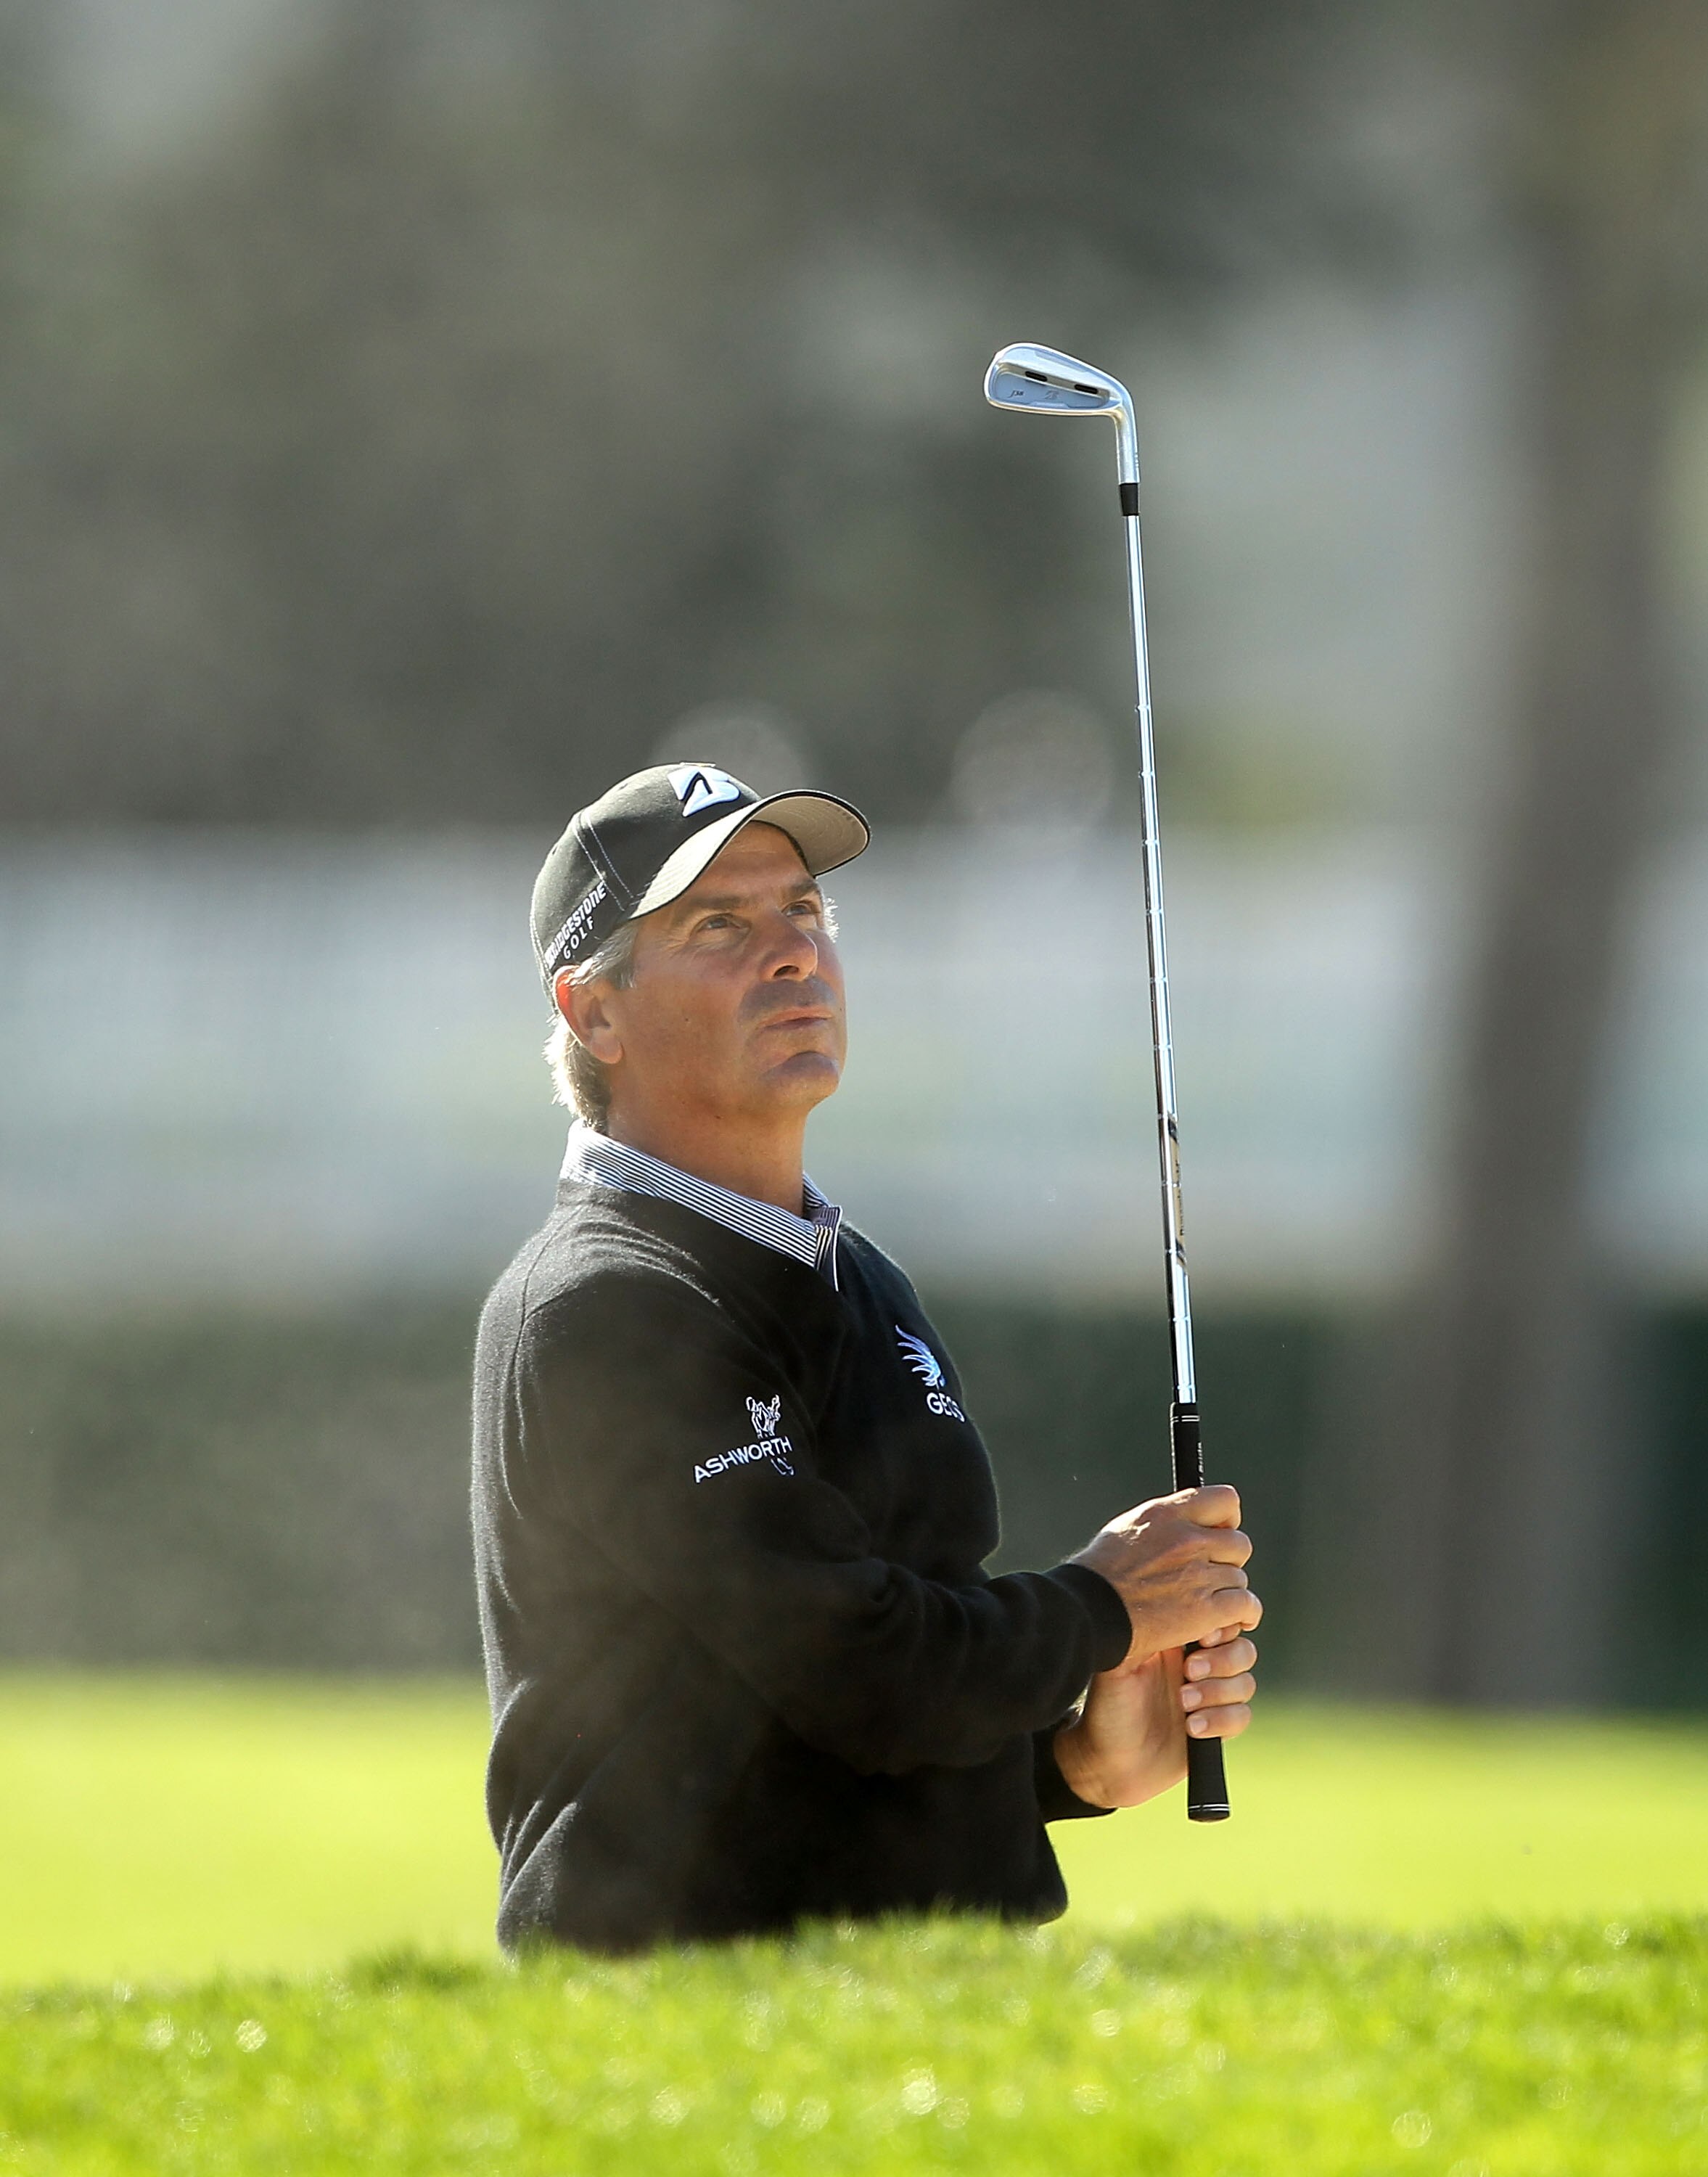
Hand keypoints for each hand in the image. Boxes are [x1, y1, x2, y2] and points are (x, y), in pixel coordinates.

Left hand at [1053, 1628, 1258, 1810]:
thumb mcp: (1120, 1661)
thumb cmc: (1107, 1706)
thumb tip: (1174, 1604)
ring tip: (1184, 1702)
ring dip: (1218, 1692)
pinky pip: (1242, 1716)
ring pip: (1246, 1682)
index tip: (1203, 1636)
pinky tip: (1191, 1727)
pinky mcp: (1218, 1726)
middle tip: (1189, 1671)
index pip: (1220, 1618)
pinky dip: (1221, 1720)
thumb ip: (1147, 1632)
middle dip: (1222, 1660)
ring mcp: (1210, 1695)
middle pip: (1242, 1647)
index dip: (1221, 1624)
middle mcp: (1198, 1663)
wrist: (1107, 1762)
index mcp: (1177, 1639)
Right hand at [1069, 1485, 1259, 1659]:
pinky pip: (1245, 1604)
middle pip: (1238, 1543)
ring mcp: (1198, 1574)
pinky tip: (1236, 1621)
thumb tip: (1183, 1519)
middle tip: (1211, 1576)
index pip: (1225, 1500)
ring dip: (1228, 1592)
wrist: (1088, 1613)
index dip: (1227, 1519)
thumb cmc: (1099, 1575)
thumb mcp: (1128, 1529)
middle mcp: (1187, 1539)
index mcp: (1168, 1514)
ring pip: (1239, 1577)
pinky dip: (1244, 1614)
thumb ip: (1162, 1523)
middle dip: (1228, 1560)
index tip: (1219, 1533)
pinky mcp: (1205, 1609)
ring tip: (1212, 1605)